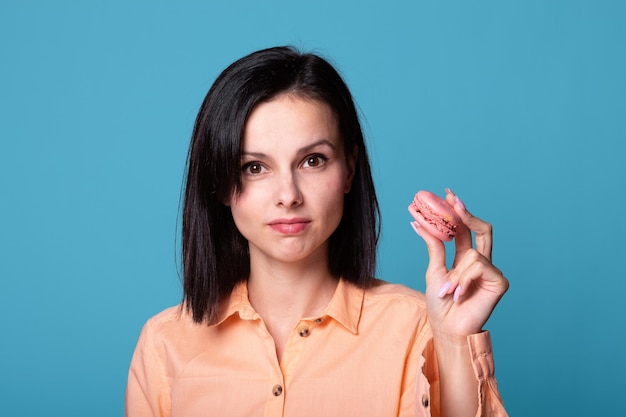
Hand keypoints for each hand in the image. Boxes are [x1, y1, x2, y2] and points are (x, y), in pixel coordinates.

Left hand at [411, 189, 508, 340]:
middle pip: (482, 229)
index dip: (458, 212)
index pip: (465, 229)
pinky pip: (479, 266)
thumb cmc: (441, 305)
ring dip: (455, 273)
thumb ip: (434, 247)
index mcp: (466, 259)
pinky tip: (458, 295)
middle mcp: (481, 262)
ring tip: (446, 291)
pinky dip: (464, 280)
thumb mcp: (434, 271)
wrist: (448, 328)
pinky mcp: (499, 282)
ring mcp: (492, 271)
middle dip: (468, 214)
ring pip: (473, 254)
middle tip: (452, 201)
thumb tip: (418, 222)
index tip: (447, 194)